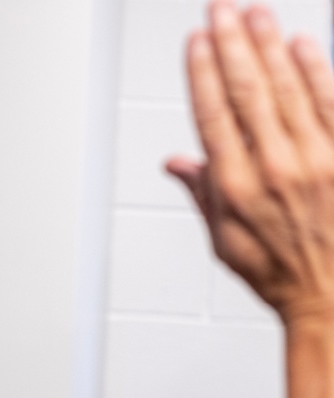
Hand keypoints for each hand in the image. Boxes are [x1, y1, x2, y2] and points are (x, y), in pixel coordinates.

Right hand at [166, 0, 333, 323]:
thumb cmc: (281, 272)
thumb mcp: (223, 241)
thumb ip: (202, 193)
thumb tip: (180, 164)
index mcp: (237, 189)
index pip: (213, 115)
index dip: (203, 73)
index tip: (196, 43)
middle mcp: (276, 168)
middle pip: (248, 91)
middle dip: (231, 43)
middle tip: (220, 10)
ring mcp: (316, 159)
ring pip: (289, 87)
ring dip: (269, 45)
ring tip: (255, 13)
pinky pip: (331, 102)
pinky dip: (316, 69)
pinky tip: (302, 44)